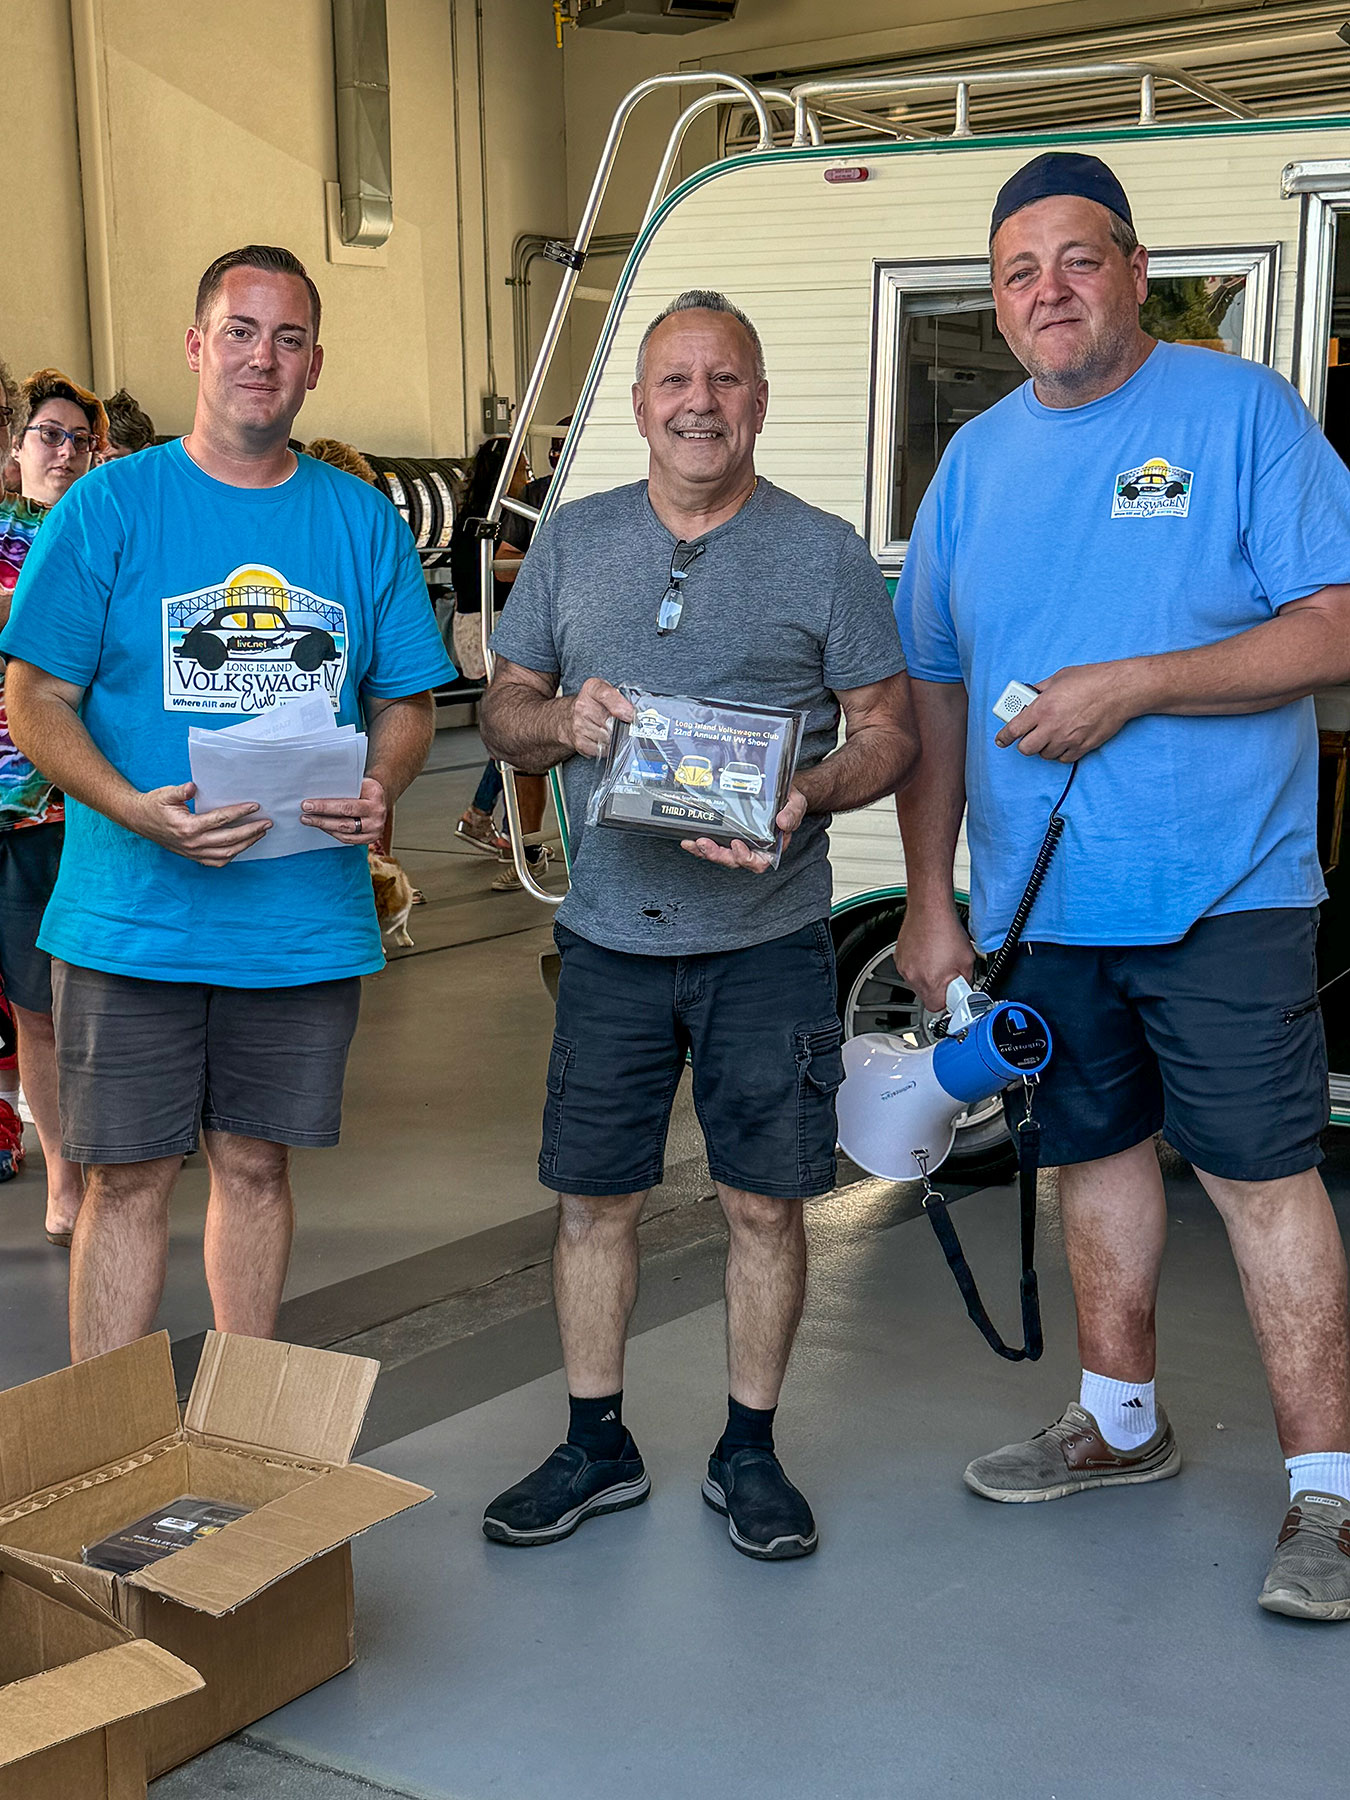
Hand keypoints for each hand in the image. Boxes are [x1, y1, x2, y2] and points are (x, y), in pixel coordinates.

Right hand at [130, 783, 271, 867]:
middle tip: (267, 823)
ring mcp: (193, 853)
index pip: (220, 820)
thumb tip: (192, 787)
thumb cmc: (154, 805)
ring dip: (246, 844)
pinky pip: (216, 862)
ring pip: (226, 854)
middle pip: (229, 840)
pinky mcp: (192, 857)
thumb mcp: (165, 794)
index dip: (239, 813)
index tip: (255, 806)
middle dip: (251, 831)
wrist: (138, 820)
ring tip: (260, 833)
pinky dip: (232, 855)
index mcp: (187, 827)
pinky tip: (243, 846)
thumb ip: (180, 791)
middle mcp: (192, 843)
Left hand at [300, 776, 388, 846]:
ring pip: (345, 832)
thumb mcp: (360, 782)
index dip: (325, 806)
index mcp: (375, 797)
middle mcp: (378, 815)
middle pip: (344, 821)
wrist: (381, 798)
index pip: (346, 805)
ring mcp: (375, 830)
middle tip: (305, 814)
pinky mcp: (371, 839)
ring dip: (324, 827)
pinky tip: (322, 827)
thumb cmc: (366, 789)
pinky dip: (333, 833)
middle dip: (321, 818)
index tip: (308, 804)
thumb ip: (344, 786)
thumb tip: (316, 790)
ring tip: (309, 821)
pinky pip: (348, 839)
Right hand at [568, 678, 633, 757]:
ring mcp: (579, 726)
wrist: (568, 718)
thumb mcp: (606, 690)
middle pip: (611, 721)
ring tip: (610, 730)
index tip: (630, 715)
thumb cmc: (592, 704)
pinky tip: (604, 739)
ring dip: (614, 737)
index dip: (621, 706)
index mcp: (591, 689)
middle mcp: (582, 706)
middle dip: (620, 725)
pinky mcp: (580, 742)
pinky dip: (608, 747)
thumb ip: (621, 697)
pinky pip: (603, 749)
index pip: (606, 695)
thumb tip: (634, 713)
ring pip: (609, 737)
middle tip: (622, 723)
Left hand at [679, 786, 806, 873]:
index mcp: (771, 847)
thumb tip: (783, 822)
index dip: (745, 858)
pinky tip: (688, 838)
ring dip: (705, 851)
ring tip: (693, 842)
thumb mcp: (796, 804)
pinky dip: (699, 845)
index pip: (758, 862)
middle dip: (718, 855)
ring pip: (720, 855)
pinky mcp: (726, 834)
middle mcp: (752, 848)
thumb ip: (792, 813)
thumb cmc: (788, 801)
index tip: (737, 844)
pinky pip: (712, 844)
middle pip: (734, 861)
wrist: (778, 789)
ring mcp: (738, 842)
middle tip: (705, 843)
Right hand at [894, 900, 974, 1013]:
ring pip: (918, 984)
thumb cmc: (946, 929)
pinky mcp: (899, 958)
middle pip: (926, 997)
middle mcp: (913, 976)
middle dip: (939, 988)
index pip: (937, 1007)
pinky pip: (910, 971)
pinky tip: (929, 953)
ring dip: (928, 976)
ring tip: (938, 959)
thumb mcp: (968, 960)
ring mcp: (904, 967)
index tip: (953, 995)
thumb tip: (965, 989)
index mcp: (930, 981)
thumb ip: (966, 980)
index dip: (948, 1002)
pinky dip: (920, 966)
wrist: (929, 909)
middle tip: (948, 973)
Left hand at [994, 661, 1143, 760]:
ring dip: (1044, 747)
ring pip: (1045, 755)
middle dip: (1025, 743)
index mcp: (1042, 709)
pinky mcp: (1082, 747)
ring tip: (1052, 734)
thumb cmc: (1090, 680)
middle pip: (1026, 749)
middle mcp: (1052, 727)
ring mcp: (1068, 740)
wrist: (1119, 690)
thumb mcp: (1058, 678)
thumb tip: (1029, 696)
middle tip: (1030, 735)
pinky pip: (1063, 759)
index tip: (1001, 740)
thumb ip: (1040, 690)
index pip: (1013, 730)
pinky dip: (1061, 752)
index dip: (1004, 738)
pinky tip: (1065, 741)